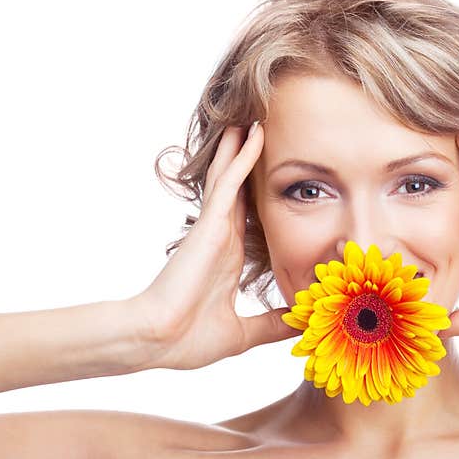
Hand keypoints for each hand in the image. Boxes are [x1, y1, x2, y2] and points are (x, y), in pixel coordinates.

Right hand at [130, 123, 298, 369]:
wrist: (157, 341)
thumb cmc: (188, 340)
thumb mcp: (243, 333)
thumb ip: (272, 325)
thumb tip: (300, 324)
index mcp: (230, 258)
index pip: (250, 218)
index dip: (261, 196)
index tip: (278, 179)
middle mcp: (222, 237)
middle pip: (240, 189)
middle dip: (250, 162)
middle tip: (265, 131)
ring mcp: (214, 227)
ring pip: (232, 176)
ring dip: (243, 147)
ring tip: (257, 117)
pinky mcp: (209, 223)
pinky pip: (229, 183)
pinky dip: (242, 157)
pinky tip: (253, 134)